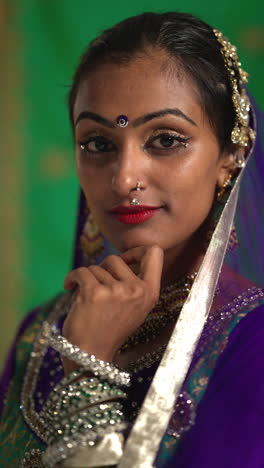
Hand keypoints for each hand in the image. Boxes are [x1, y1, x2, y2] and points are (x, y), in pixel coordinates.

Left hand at [62, 245, 163, 372]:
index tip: (125, 258)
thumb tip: (123, 257)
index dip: (137, 250)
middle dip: (101, 270)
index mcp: (150, 293)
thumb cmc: (109, 331)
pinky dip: (71, 278)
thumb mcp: (134, 308)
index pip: (154, 253)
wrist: (91, 357)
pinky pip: (81, 272)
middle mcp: (137, 290)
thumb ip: (133, 284)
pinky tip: (69, 288)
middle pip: (116, 259)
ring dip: (86, 279)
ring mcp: (116, 291)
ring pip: (96, 267)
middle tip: (96, 287)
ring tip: (83, 297)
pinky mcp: (94, 292)